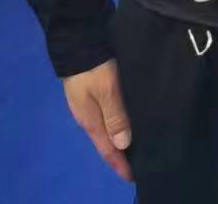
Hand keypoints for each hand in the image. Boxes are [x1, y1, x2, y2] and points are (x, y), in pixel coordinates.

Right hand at [61, 60, 132, 181]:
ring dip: (120, 140)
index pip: (107, 149)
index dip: (120, 164)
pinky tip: (128, 123)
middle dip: (121, 155)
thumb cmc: (93, 67)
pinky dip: (117, 125)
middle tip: (141, 163)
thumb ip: (115, 116)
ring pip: (107, 130)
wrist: (76, 40)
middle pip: (106, 142)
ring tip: (138, 146)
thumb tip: (123, 145)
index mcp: (91, 121)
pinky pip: (107, 117)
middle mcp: (88, 117)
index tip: (134, 176)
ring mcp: (89, 105)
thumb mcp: (106, 90)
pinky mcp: (92, 94)